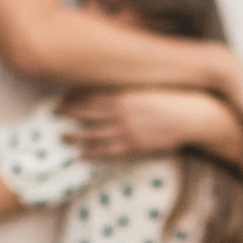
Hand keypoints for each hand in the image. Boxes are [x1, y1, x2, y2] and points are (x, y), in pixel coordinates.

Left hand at [57, 91, 178, 160]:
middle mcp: (120, 110)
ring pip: (92, 132)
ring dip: (74, 134)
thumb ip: (127, 88)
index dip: (73, 96)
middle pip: (85, 111)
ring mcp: (126, 128)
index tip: (62, 98)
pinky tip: (81, 154)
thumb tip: (112, 88)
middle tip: (52, 113)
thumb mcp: (147, 87)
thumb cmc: (171, 98)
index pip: (90, 93)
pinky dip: (92, 152)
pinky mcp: (134, 144)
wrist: (191, 114)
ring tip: (60, 136)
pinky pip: (108, 149)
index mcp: (123, 93)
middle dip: (67, 112)